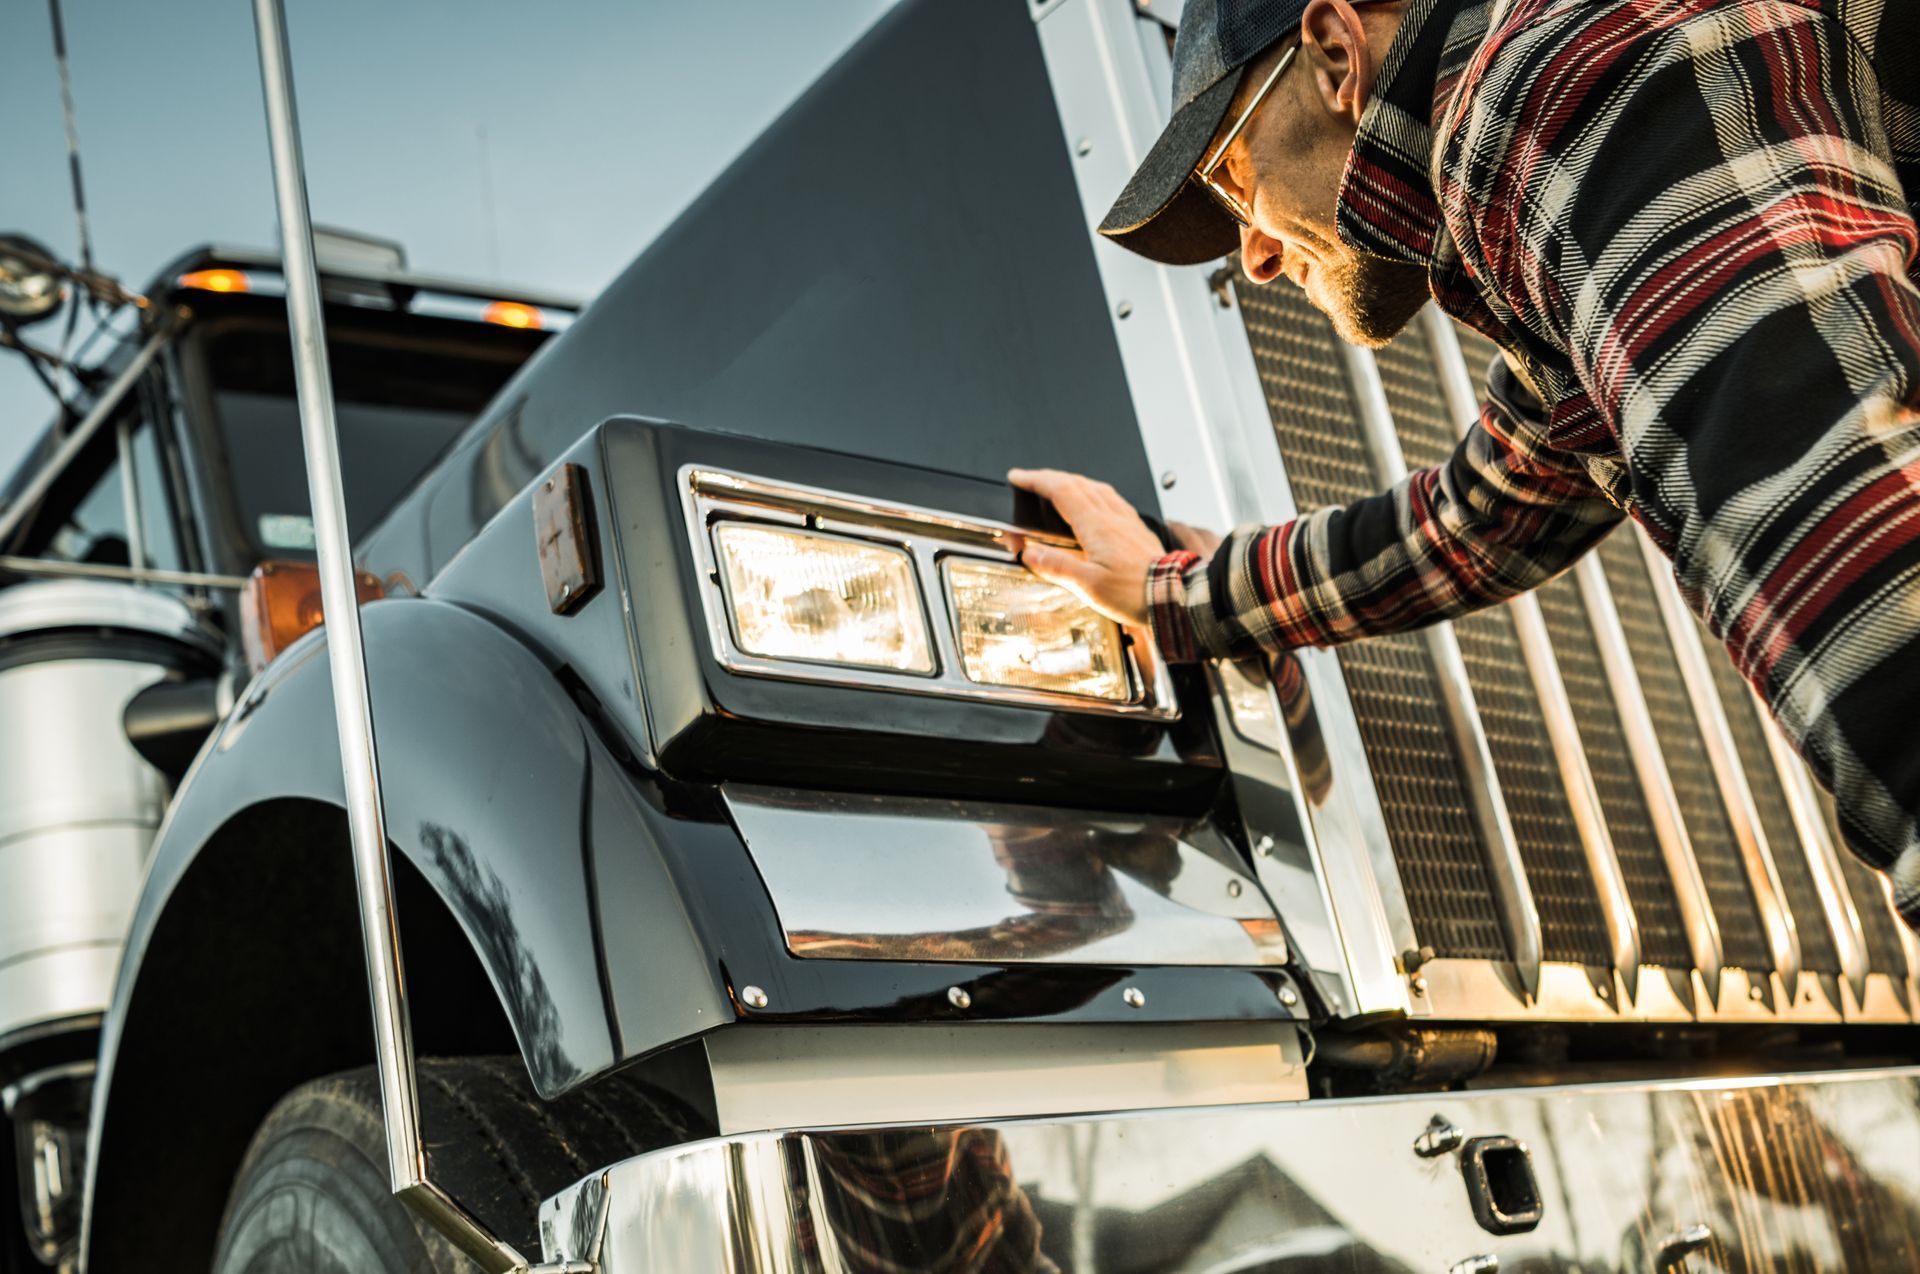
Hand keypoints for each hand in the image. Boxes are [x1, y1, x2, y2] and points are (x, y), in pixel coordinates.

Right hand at [1006, 468, 1166, 626]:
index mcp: (1096, 526)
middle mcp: (1112, 517)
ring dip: (1072, 481)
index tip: (1018, 478)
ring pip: (1096, 488)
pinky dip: (1095, 493)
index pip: (1060, 491)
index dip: (1035, 481)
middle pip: (1077, 483)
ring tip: (1059, 486)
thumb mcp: (1088, 585)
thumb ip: (1057, 566)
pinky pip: (1112, 499)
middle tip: (1031, 480)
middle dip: (1049, 477)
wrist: (1174, 596)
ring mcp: (1127, 521)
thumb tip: (1030, 553)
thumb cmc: (1136, 593)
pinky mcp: (1137, 529)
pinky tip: (1097, 502)